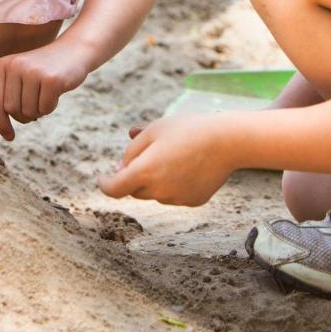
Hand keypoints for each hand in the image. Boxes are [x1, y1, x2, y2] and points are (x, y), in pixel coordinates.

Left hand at [0, 41, 90, 140]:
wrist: (74, 51)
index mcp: (3, 65)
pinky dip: (50, 107)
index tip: (9, 137)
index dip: (1, 123)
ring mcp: (33, 71)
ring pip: (28, 111)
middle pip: (11, 110)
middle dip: (24, 116)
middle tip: (35, 107)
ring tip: (45, 96)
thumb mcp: (19, 80)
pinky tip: (55, 94)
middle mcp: (15, 66)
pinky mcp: (51, 79)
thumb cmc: (43, 69)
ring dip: (38, 112)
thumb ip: (2, 98)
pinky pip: (45, 109)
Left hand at [98, 114, 237, 205]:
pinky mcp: (193, 201)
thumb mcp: (154, 130)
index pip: (114, 189)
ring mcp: (176, 199)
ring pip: (156, 193)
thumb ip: (132, 150)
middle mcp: (158, 191)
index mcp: (144, 172)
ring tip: (176, 154)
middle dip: (135, 175)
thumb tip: (120, 169)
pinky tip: (190, 165)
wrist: (227, 141)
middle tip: (148, 154)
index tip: (102, 179)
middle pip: (135, 189)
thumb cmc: (188, 129)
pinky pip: (175, 195)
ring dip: (156, 180)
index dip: (105, 184)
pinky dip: (175, 184)